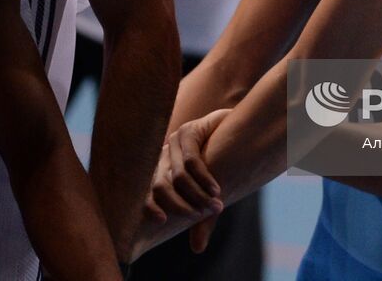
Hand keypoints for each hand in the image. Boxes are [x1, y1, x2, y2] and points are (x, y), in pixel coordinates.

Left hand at [142, 109, 229, 254]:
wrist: (236, 132)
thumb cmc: (219, 166)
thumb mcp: (207, 196)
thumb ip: (201, 219)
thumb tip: (197, 249)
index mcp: (161, 171)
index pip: (146, 191)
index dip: (149, 205)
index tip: (162, 221)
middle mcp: (163, 156)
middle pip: (159, 186)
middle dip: (180, 206)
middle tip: (199, 216)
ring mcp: (174, 142)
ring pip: (178, 177)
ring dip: (197, 195)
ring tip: (215, 206)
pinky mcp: (188, 132)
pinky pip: (192, 162)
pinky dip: (204, 180)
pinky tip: (216, 190)